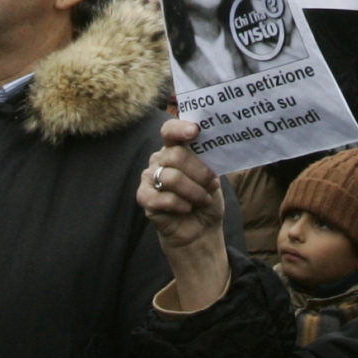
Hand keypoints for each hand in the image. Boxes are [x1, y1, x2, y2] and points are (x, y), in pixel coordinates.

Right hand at [135, 118, 230, 310]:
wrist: (200, 229)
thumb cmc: (205, 199)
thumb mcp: (212, 177)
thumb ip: (208, 160)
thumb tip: (213, 145)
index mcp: (175, 148)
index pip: (170, 131)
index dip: (180, 129)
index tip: (195, 131)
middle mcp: (159, 159)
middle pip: (176, 155)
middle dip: (200, 172)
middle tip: (212, 184)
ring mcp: (149, 177)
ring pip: (171, 177)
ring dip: (194, 191)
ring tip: (202, 199)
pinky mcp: (144, 197)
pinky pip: (162, 198)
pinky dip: (181, 205)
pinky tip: (187, 209)